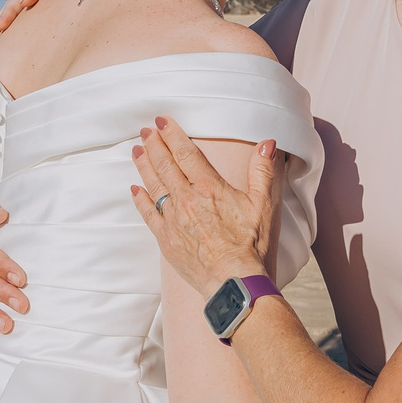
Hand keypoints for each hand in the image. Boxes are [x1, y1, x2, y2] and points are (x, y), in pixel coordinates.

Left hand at [131, 116, 278, 295]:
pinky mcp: (166, 239)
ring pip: (154, 185)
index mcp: (209, 187)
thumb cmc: (251, 244)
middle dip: (154, 145)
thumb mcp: (263, 204)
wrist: (233, 281)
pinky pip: (149, 214)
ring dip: (144, 165)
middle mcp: (187, 199)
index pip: (185, 152)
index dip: (172, 134)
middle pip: (165, 165)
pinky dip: (141, 199)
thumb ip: (262, 171)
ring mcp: (173, 219)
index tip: (162, 121)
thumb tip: (266, 143)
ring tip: (137, 150)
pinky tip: (135, 189)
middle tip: (146, 131)